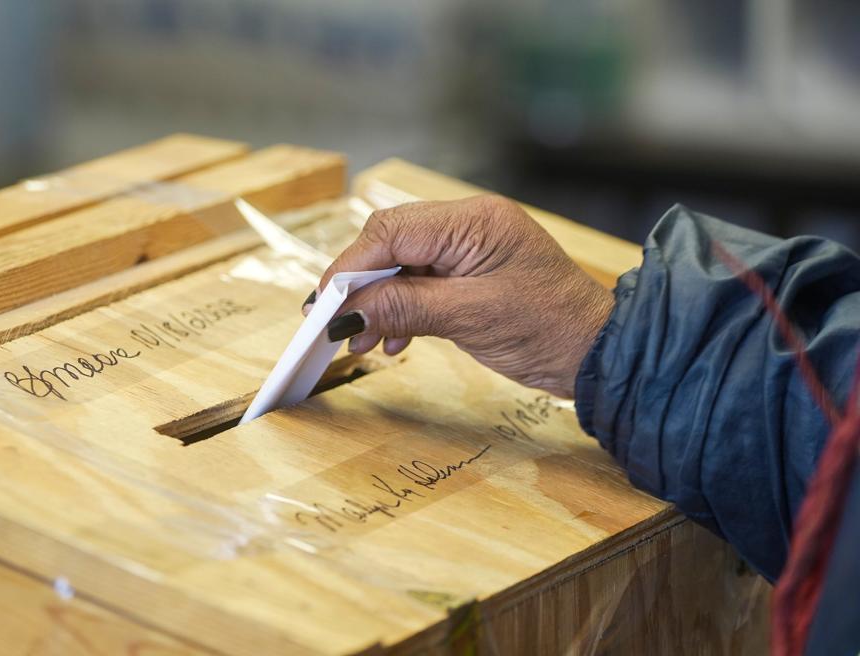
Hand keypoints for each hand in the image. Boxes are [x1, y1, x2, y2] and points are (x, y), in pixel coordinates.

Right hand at [305, 195, 614, 397]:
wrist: (597, 353)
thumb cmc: (548, 330)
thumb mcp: (469, 319)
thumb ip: (403, 309)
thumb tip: (345, 315)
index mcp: (473, 222)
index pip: (391, 231)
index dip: (350, 266)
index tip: (324, 305)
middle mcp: (468, 225)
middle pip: (390, 242)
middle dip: (360, 284)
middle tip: (336, 325)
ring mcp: (470, 248)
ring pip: (401, 264)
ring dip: (377, 301)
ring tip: (361, 342)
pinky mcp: (470, 272)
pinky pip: (420, 282)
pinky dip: (400, 309)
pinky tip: (393, 341)